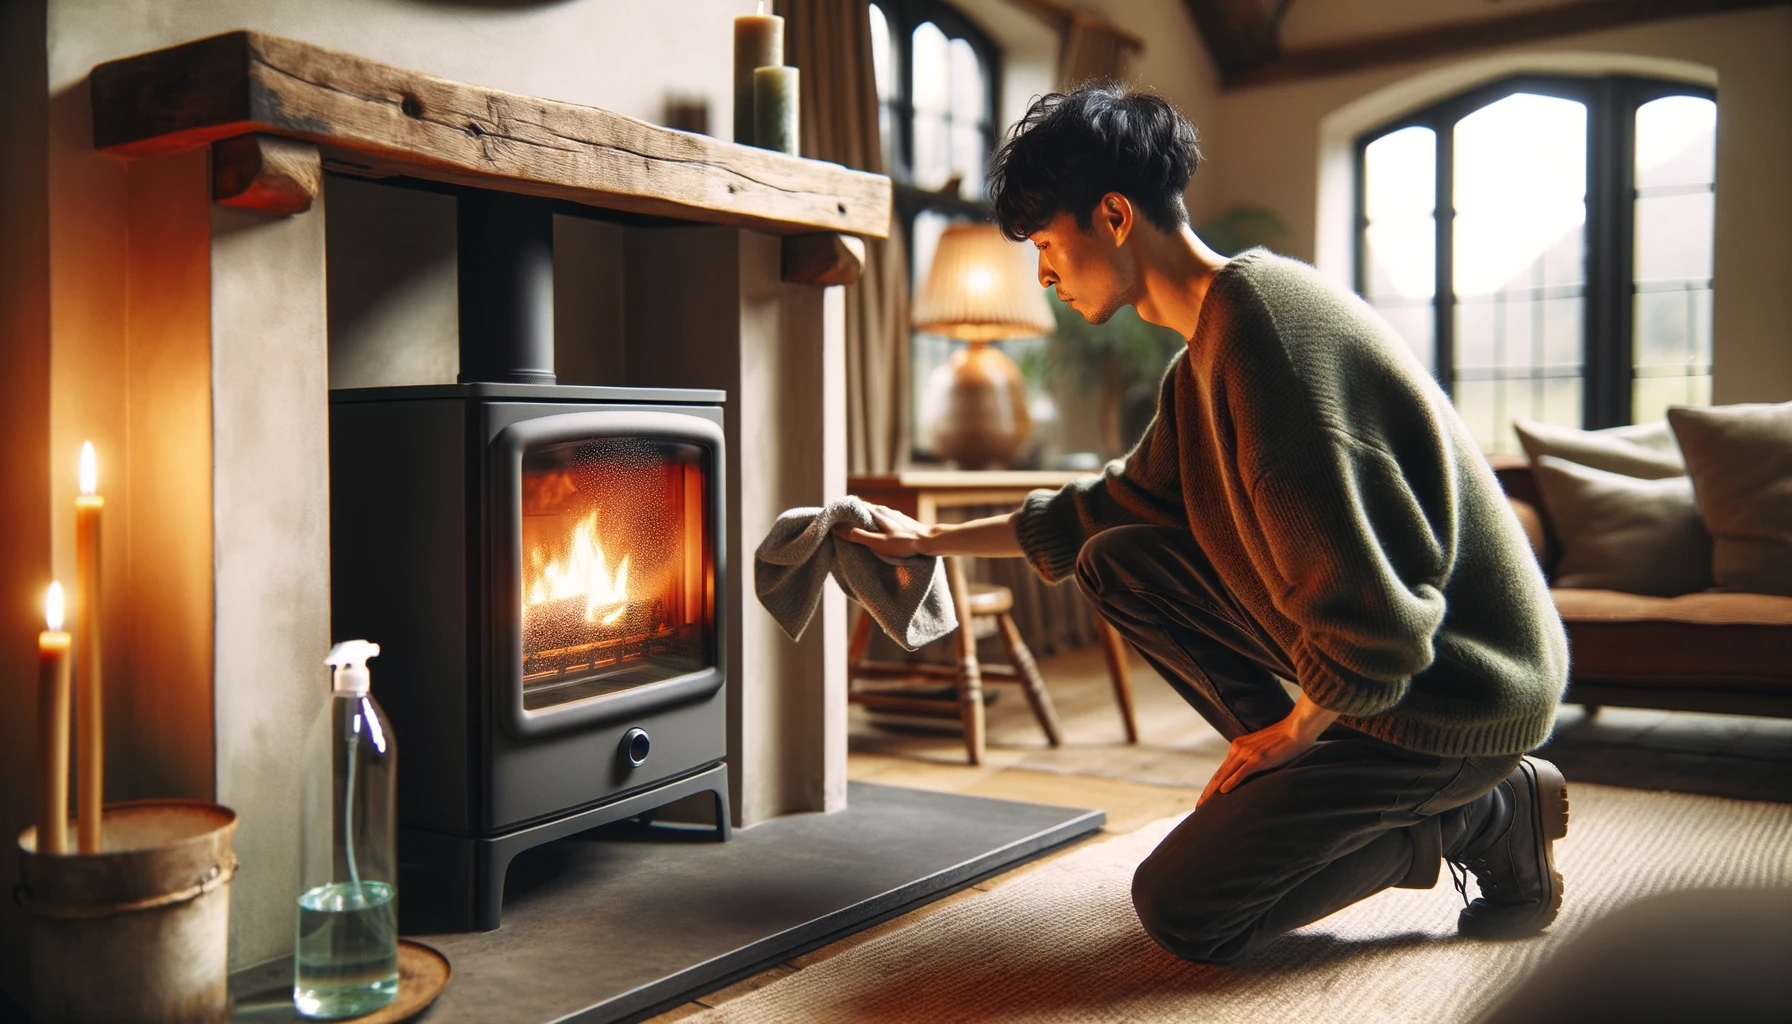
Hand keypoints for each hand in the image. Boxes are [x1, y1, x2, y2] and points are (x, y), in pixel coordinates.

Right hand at [833, 503, 934, 558]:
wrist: (928, 541)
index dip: (843, 512)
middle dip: (852, 518)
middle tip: (842, 527)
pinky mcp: (900, 521)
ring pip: (873, 515)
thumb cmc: (903, 543)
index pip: (854, 506)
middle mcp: (884, 510)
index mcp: (876, 512)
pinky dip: (874, 525)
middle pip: (863, 510)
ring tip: (856, 532)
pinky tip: (875, 533)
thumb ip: (857, 536)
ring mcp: (893, 514)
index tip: (834, 519)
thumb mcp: (877, 542)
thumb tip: (838, 530)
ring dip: (864, 522)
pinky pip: (882, 520)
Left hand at [1199, 696, 1338, 804]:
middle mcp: (1238, 749)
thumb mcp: (1262, 751)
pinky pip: (1241, 772)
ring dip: (1213, 791)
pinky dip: (1231, 782)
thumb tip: (1247, 775)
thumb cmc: (1282, 741)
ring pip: (1225, 775)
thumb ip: (1252, 761)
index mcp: (1237, 748)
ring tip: (1204, 805)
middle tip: (1197, 807)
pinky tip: (1223, 792)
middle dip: (1207, 793)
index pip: (1221, 771)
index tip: (1203, 799)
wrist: (1295, 729)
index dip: (1211, 786)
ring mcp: (1247, 754)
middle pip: (1218, 775)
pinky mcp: (1258, 758)